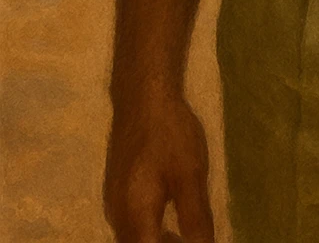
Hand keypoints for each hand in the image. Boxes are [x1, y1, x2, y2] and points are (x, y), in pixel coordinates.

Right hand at [104, 95, 214, 241]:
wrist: (143, 96)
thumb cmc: (170, 133)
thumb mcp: (191, 176)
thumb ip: (196, 219)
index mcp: (135, 217)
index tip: (193, 241)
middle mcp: (118, 215)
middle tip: (192, 238)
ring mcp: (115, 202)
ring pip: (134, 238)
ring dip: (157, 241)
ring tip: (184, 234)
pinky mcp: (118, 190)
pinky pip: (131, 224)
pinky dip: (150, 230)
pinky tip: (170, 217)